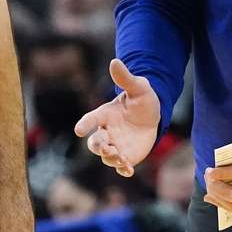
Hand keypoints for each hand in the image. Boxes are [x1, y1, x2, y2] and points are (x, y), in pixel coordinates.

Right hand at [74, 59, 159, 177]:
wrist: (152, 117)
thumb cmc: (142, 100)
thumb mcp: (138, 87)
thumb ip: (125, 78)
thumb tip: (115, 61)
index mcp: (105, 114)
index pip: (91, 119)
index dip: (84, 125)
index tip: (78, 130)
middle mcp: (107, 132)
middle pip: (95, 143)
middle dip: (98, 146)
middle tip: (108, 148)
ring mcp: (116, 146)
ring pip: (106, 156)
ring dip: (111, 158)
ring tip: (122, 158)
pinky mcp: (126, 156)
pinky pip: (120, 166)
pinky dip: (122, 170)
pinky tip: (129, 170)